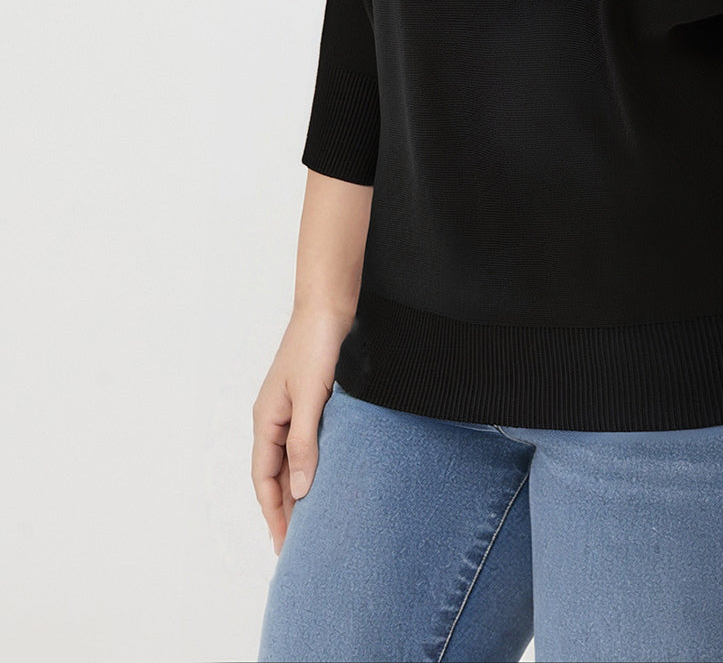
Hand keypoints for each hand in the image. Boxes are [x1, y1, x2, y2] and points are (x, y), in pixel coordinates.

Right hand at [250, 306, 351, 555]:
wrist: (329, 305)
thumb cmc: (315, 345)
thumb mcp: (310, 397)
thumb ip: (304, 442)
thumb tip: (302, 490)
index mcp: (266, 420)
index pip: (264, 479)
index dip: (274, 513)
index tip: (284, 545)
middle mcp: (274, 418)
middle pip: (275, 474)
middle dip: (284, 509)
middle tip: (299, 545)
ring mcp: (291, 409)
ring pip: (291, 460)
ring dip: (299, 488)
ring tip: (312, 521)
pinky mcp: (311, 400)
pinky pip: (306, 443)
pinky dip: (312, 464)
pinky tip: (326, 477)